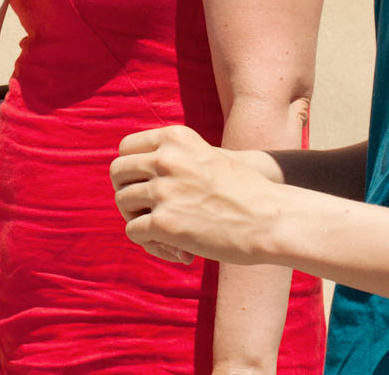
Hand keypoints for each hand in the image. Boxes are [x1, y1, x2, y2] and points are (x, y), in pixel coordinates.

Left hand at [110, 125, 282, 267]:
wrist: (271, 219)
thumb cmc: (246, 192)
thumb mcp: (208, 156)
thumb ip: (175, 158)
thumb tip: (138, 172)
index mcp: (176, 138)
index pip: (126, 147)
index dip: (130, 169)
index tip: (143, 185)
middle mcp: (165, 158)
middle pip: (117, 173)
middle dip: (127, 193)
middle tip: (147, 210)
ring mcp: (163, 189)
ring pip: (123, 203)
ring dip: (138, 220)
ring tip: (165, 232)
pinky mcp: (164, 222)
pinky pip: (133, 232)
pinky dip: (150, 243)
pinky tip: (178, 250)